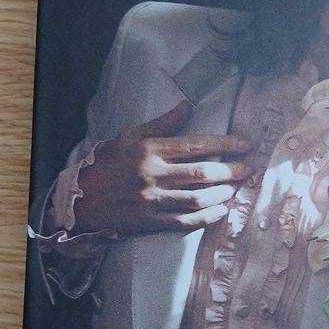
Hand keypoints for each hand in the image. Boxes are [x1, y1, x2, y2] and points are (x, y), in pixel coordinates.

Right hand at [71, 99, 254, 234]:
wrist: (80, 199)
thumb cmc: (107, 164)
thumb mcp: (129, 136)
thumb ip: (162, 123)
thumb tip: (188, 105)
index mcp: (149, 150)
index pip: (195, 145)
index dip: (225, 145)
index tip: (245, 145)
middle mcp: (153, 175)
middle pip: (202, 174)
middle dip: (231, 171)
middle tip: (249, 170)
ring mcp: (151, 201)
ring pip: (197, 199)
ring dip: (223, 194)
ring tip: (237, 189)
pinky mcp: (149, 222)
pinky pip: (184, 222)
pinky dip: (207, 218)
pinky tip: (222, 211)